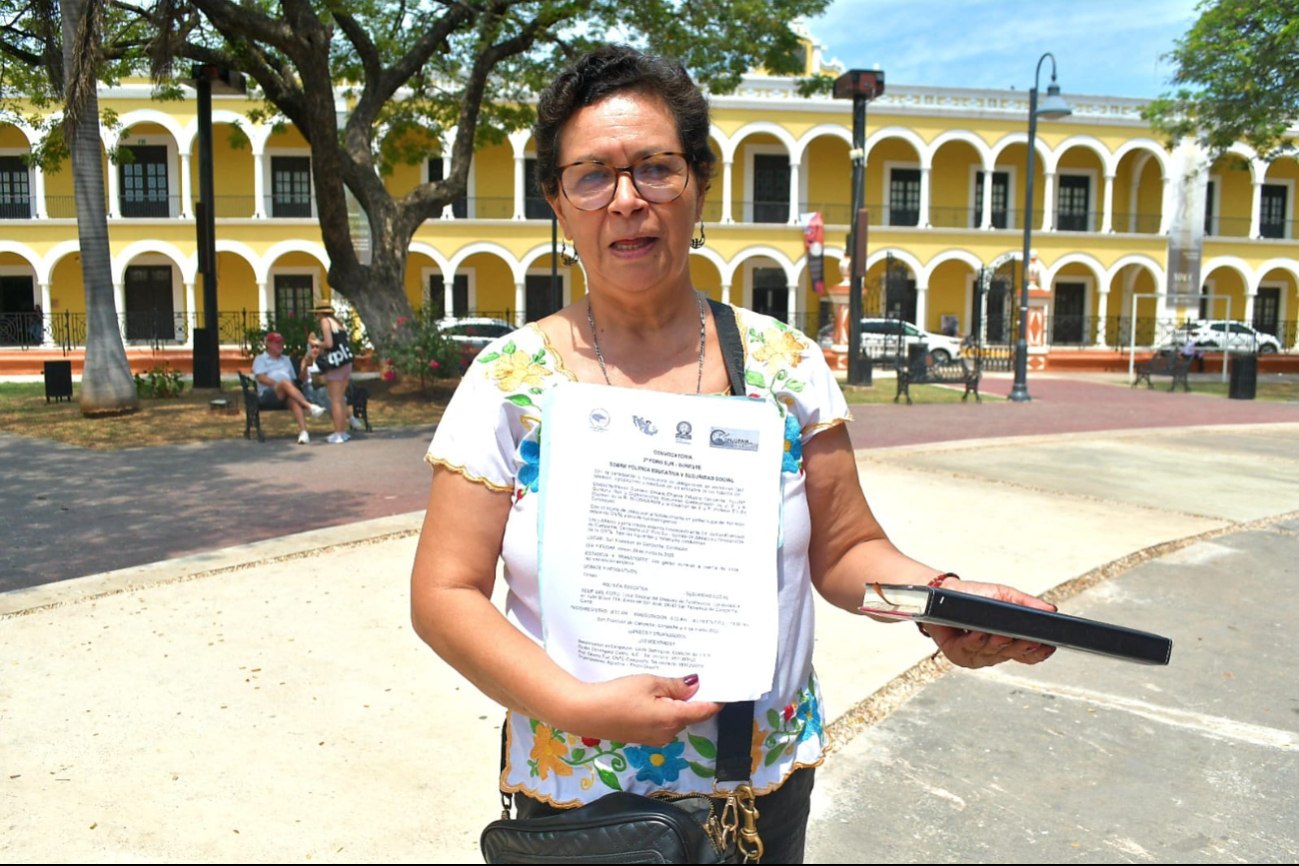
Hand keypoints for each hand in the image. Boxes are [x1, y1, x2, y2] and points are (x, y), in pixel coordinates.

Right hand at [559, 674, 722, 746]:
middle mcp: (668, 733)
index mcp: (673, 719)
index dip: (717, 699)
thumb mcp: (649, 683)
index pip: (704, 710)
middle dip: (694, 698)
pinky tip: (653, 694)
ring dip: (676, 703)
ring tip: (671, 680)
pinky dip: (663, 709)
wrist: (584, 713)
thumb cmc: (617, 695)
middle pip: (690, 714)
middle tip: (695, 674)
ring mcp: (654, 737)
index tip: (726, 686)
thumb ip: (675, 686)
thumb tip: (695, 685)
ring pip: (674, 718)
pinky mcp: (641, 736)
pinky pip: (660, 721)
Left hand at [924, 579, 1057, 668]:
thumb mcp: (1004, 596)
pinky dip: (975, 642)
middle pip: (1013, 655)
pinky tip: (980, 635)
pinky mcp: (957, 653)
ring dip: (997, 644)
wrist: (942, 593)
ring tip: (1003, 635)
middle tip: (1030, 640)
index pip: (1028, 654)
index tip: (1048, 645)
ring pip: (992, 653)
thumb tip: (1051, 609)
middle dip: (1022, 648)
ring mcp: (976, 655)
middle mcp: (993, 651)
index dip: (1039, 652)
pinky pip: (969, 650)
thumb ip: (1026, 603)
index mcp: (1007, 641)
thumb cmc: (974, 596)